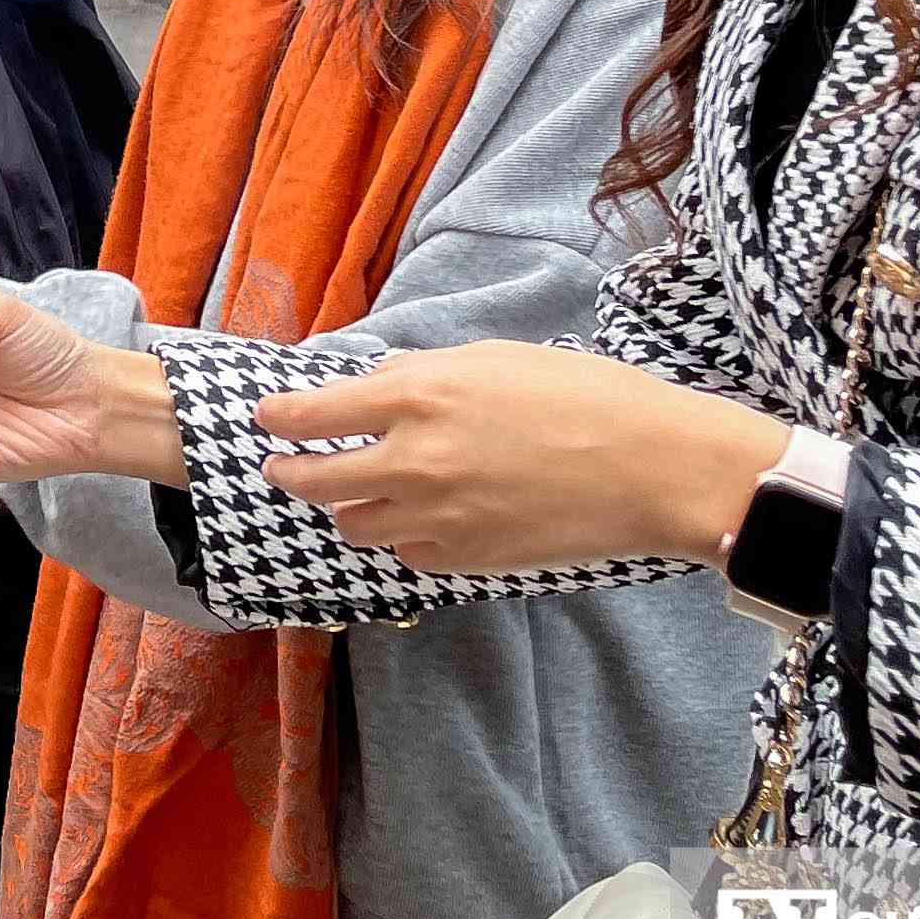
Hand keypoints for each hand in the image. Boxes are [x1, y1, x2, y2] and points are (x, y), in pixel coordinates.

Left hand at [255, 343, 787, 573]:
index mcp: (418, 398)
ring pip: (354, 525)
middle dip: (290, 473)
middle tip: (282, 467)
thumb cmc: (586, 396)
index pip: (314, 413)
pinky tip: (419, 520)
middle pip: (315, 481)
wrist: (651, 468)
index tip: (267, 418)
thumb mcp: (494, 359)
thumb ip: (422, 375)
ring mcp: (435, 517)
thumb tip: (373, 386)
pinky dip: (402, 536)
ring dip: (347, 508)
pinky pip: (405, 553)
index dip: (281, 417)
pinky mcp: (463, 559)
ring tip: (353, 495)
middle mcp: (413, 461)